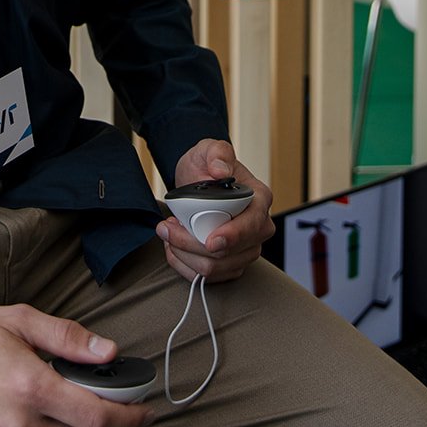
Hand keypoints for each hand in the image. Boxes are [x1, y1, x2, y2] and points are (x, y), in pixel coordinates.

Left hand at [157, 138, 274, 283]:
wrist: (199, 180)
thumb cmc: (207, 166)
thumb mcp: (208, 149)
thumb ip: (217, 153)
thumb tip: (221, 170)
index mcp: (259, 199)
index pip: (251, 226)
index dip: (232, 236)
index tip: (210, 241)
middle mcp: (259, 228)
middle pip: (229, 253)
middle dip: (193, 245)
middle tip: (167, 227)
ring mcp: (246, 249)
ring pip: (215, 269)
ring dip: (184, 255)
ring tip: (168, 233)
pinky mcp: (231, 264)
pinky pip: (207, 278)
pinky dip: (184, 265)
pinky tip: (173, 248)